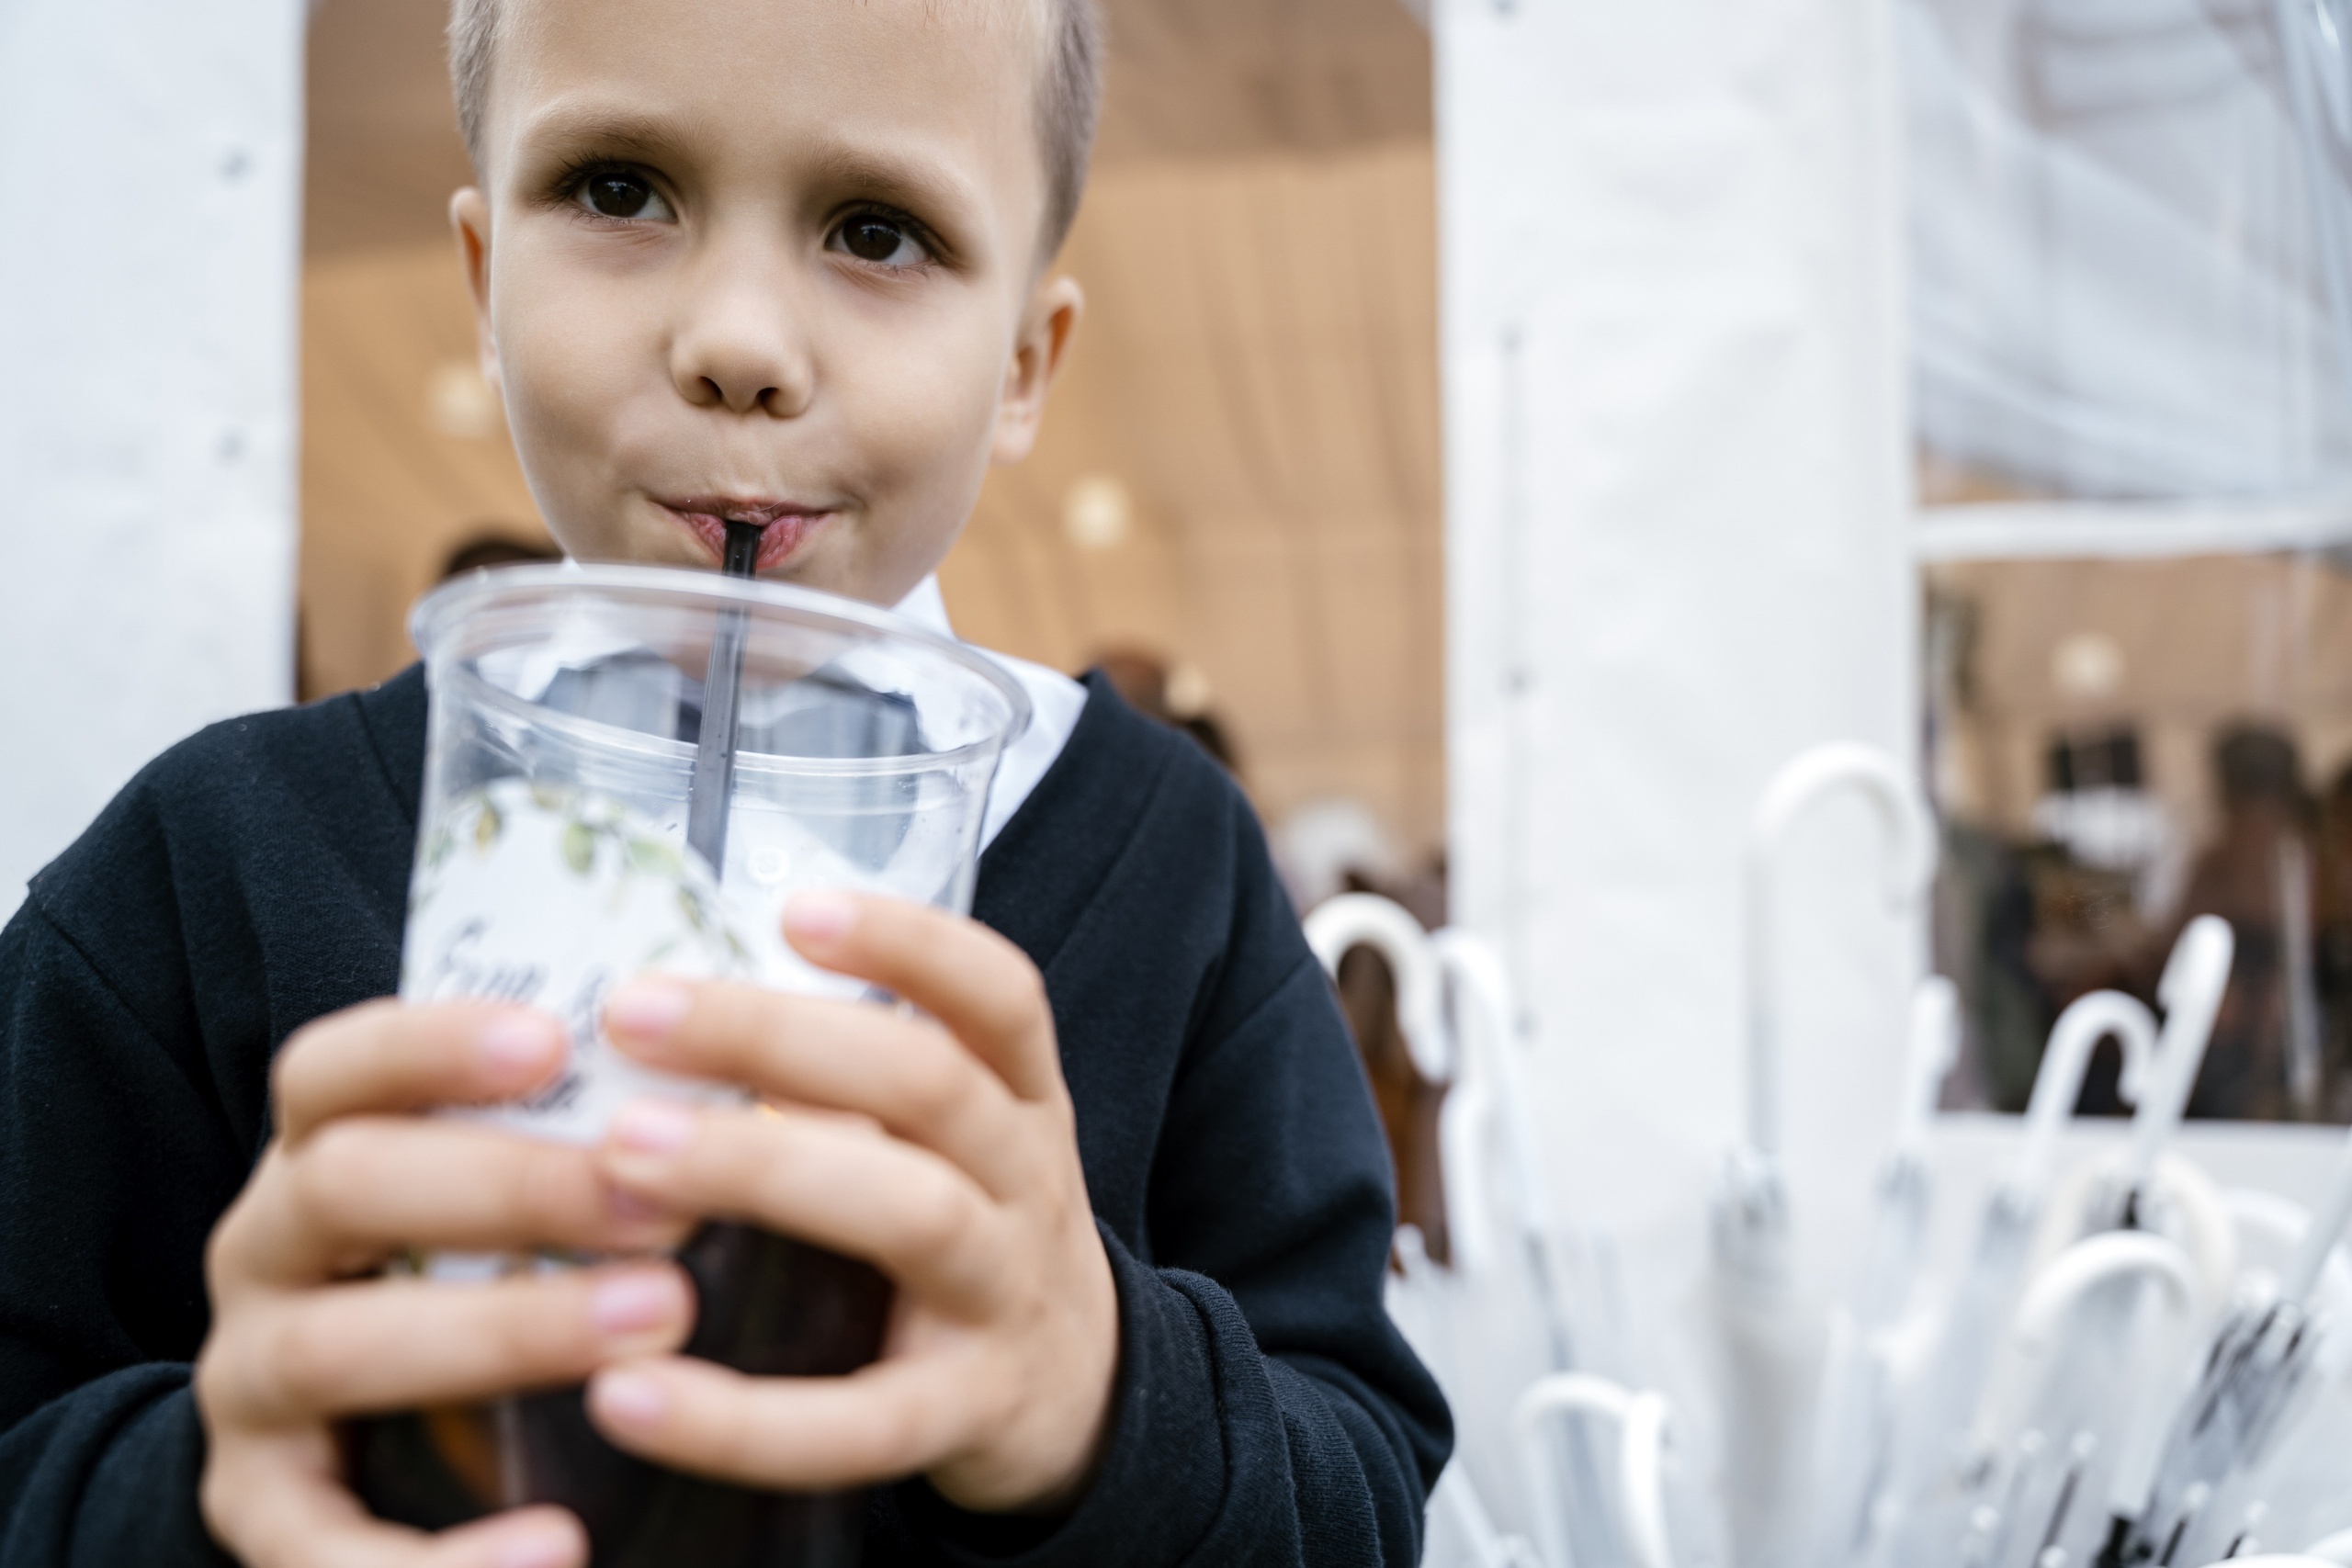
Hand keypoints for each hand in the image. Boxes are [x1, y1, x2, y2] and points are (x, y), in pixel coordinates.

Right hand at [194, 1000, 695, 1567]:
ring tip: (656, 1324)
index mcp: (319, 1152)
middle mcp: (265, 1254)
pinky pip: (322, 1548)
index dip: (430, 1046)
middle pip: (347, 1186)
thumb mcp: (511, 1198)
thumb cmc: (482, 1275)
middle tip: (668, 1207)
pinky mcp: (264, 1514)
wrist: (363, 1445)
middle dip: (512, 1187)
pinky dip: (444, 1557)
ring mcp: (251, 1383)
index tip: (554, 1040)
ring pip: (338, 1349)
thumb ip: (592, 1141)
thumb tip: (764, 1087)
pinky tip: (560, 1543)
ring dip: (502, 1333)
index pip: (338, 1069)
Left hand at [583, 890, 1118, 1514]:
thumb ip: (845, 1083)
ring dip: (766, 1171)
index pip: (999, 996)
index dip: (909, 944)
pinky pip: (860, 1423)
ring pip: (913, 1217)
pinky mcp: (964, 1416)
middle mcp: (1027, 1182)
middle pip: (930, 1085)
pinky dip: (742, 1419)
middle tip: (634, 1015)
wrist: (1081, 1402)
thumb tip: (652, 1012)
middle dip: (779, 1036)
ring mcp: (1004, 1297)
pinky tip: (629, 1393)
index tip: (796, 909)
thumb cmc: (967, 1240)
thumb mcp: (952, 1144)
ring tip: (626, 1154)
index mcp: (1019, 1101)